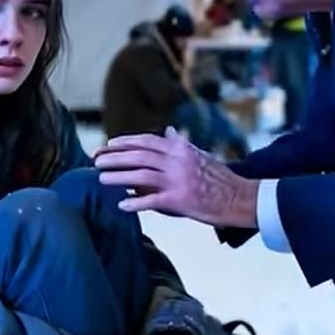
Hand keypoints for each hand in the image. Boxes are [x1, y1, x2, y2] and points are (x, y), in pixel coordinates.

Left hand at [95, 127, 258, 227]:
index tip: (107, 145)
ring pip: (141, 176)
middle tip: (96, 160)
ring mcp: (177, 180)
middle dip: (114, 157)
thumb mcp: (197, 154)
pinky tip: (122, 204)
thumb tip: (169, 131)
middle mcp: (176, 160)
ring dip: (119, 177)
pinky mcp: (180, 199)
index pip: (145, 141)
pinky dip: (136, 202)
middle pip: (138, 156)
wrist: (238, 196)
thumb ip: (179, 144)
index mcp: (178, 148)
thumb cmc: (216, 176)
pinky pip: (152, 201)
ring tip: (102, 179)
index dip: (124, 142)